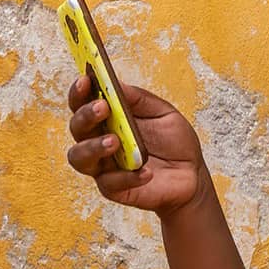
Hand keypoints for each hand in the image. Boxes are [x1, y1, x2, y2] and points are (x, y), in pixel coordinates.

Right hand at [68, 69, 207, 217]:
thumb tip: (116, 83)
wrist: (191, 175)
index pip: (82, 103)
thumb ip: (139, 99)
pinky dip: (128, 176)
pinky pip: (111, 183)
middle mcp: (98, 140)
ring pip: (80, 158)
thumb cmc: (173, 141)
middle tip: (102, 108)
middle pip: (77, 128)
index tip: (85, 79)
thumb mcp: (163, 112)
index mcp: (107, 119)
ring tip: (114, 141)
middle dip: (86, 116)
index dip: (79, 92)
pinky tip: (146, 171)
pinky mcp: (114, 188)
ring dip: (93, 147)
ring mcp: (103, 166)